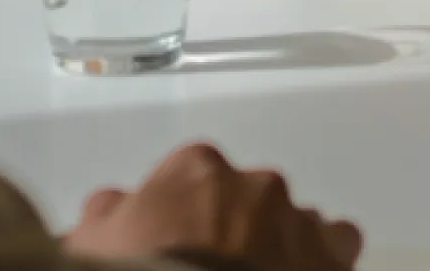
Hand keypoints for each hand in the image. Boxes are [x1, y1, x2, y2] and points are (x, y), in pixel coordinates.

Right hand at [64, 143, 360, 269]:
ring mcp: (297, 219)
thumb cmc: (138, 270)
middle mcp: (255, 184)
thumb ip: (107, 214)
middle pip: (245, 199)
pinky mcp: (330, 257)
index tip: (169, 242)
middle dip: (231, 227)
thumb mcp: (93, 242)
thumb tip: (110, 205)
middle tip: (212, 265)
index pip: (190, 178)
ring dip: (277, 243)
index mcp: (197, 169)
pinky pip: (336, 245)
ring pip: (293, 221)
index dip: (179, 214)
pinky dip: (320, 259)